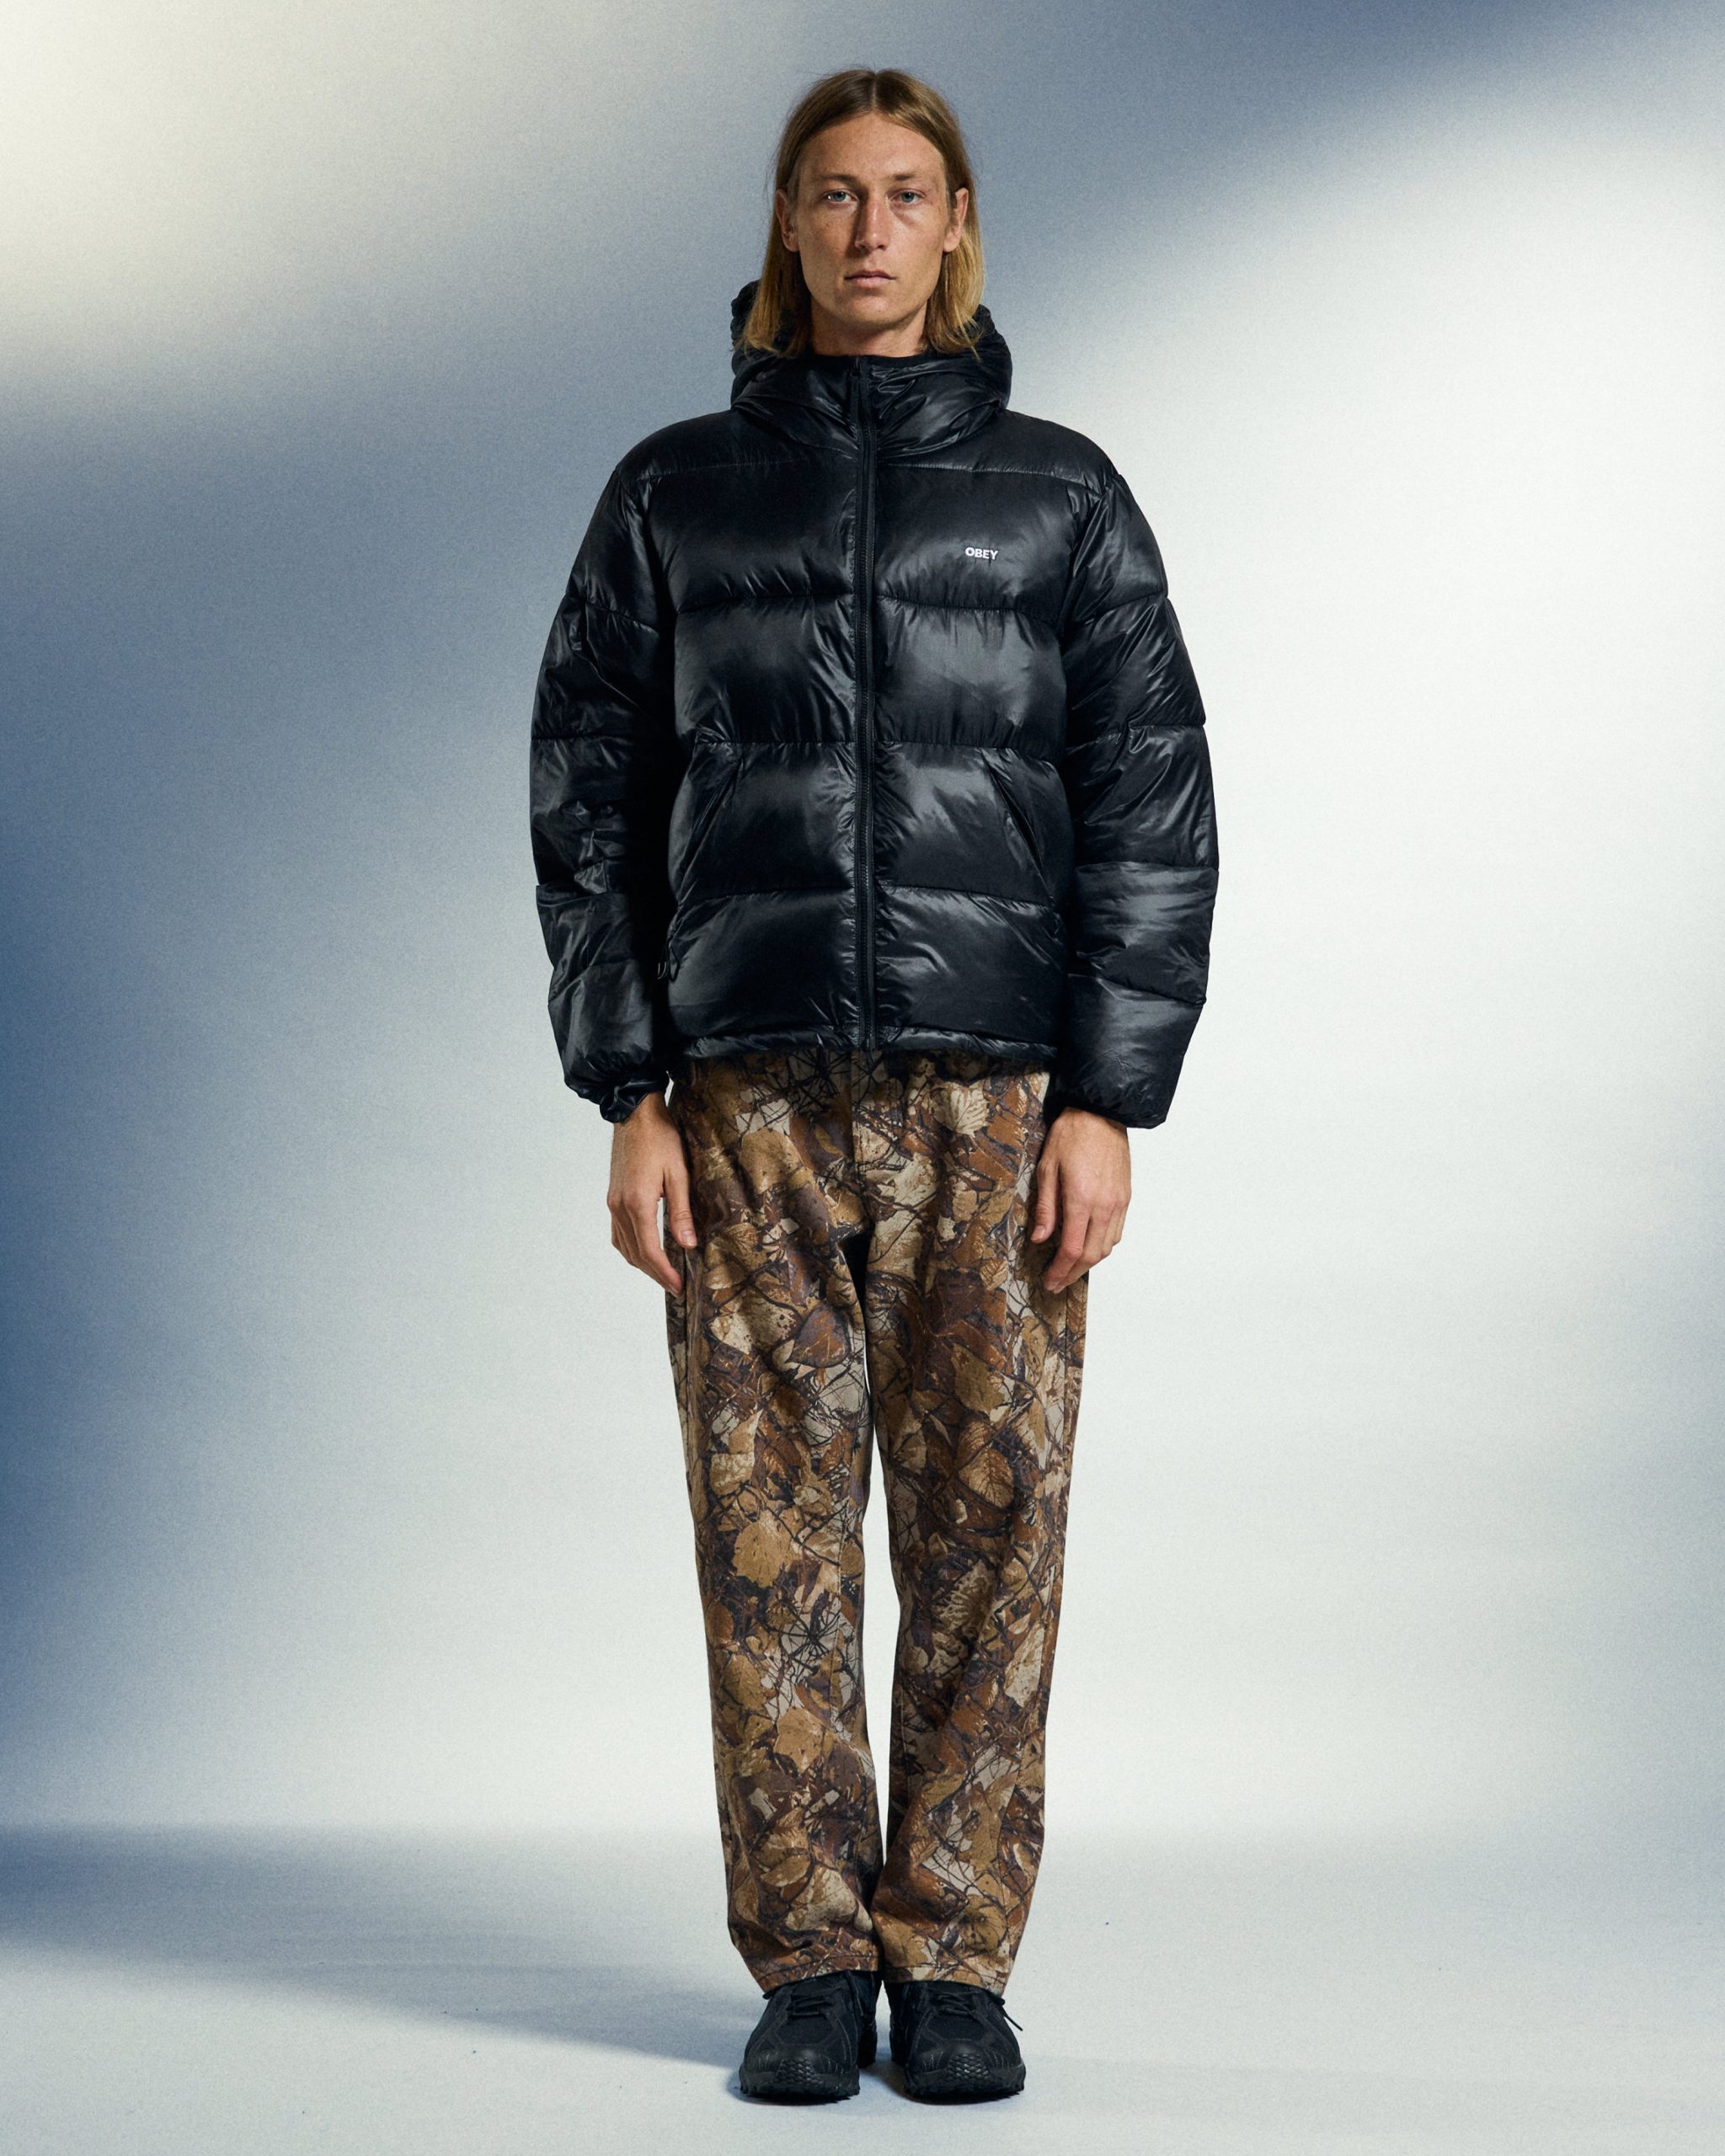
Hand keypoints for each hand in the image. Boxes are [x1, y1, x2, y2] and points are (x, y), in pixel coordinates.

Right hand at [608, 1093, 697, 1293]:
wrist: (634, 1114)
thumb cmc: (660, 1138)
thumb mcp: (678, 1173)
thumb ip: (681, 1211)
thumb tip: (688, 1245)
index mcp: (637, 1203)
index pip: (650, 1251)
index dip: (664, 1273)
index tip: (679, 1287)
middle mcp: (619, 1207)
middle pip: (635, 1254)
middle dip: (655, 1274)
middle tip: (675, 1287)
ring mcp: (613, 1203)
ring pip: (624, 1247)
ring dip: (642, 1264)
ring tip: (663, 1274)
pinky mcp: (612, 1197)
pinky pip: (618, 1233)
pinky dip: (631, 1249)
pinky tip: (645, 1251)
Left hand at [1031, 1105, 1129, 1292]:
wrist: (1102, 1113)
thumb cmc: (1071, 1135)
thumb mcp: (1047, 1168)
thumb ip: (1045, 1207)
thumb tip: (1040, 1238)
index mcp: (1082, 1200)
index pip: (1072, 1250)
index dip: (1059, 1271)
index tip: (1049, 1281)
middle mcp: (1105, 1206)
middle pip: (1091, 1256)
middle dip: (1073, 1274)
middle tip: (1057, 1283)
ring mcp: (1118, 1203)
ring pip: (1107, 1247)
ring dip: (1089, 1263)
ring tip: (1070, 1269)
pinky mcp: (1126, 1197)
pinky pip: (1116, 1232)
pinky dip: (1102, 1246)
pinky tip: (1089, 1246)